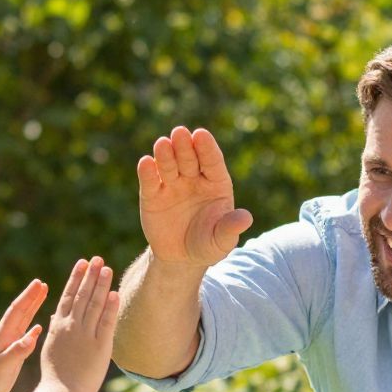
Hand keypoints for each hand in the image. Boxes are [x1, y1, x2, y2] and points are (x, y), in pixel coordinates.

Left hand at [0, 279, 47, 391]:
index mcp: (3, 334)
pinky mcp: (12, 352)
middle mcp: (6, 335)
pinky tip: (39, 327)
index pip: (17, 310)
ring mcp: (9, 342)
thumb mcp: (3, 365)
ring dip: (32, 308)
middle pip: (21, 311)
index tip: (38, 283)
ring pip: (23, 321)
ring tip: (41, 297)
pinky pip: (24, 336)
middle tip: (41, 283)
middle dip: (31, 296)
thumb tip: (33, 335)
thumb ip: (18, 350)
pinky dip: (33, 329)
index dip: (28, 296)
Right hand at [39, 257, 118, 391]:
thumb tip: (54, 317)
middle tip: (97, 258)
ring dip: (101, 285)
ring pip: (93, 305)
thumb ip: (54, 330)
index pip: (67, 296)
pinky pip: (106, 323)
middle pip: (81, 295)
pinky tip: (115, 293)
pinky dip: (110, 307)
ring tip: (107, 268)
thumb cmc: (56, 374)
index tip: (82, 263)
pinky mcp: (99, 346)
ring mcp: (85, 335)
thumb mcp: (51, 348)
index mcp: (58, 326)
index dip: (76, 278)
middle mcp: (71, 327)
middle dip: (90, 275)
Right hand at [136, 126, 253, 267]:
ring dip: (165, 154)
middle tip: (180, 133)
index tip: (201, 134)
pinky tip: (146, 163)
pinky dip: (147, 172)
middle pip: (189, 158)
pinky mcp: (152, 195)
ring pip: (169, 165)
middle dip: (184, 145)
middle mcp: (193, 178)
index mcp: (216, 183)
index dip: (207, 148)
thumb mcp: (221, 240)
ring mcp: (172, 184)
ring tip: (162, 144)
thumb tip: (246, 218)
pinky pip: (150, 181)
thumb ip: (231, 228)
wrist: (181, 258)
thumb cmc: (207, 244)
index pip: (212, 161)